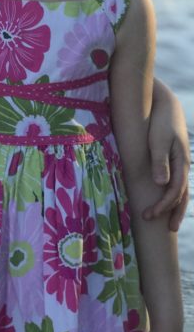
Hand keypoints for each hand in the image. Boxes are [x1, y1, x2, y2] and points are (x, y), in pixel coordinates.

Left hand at [143, 79, 190, 230]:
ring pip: (181, 189)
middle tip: (166, 229)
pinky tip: (167, 198)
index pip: (174, 192)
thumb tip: (161, 185)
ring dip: (175, 205)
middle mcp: (183, 165)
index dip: (163, 206)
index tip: (149, 216)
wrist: (165, 103)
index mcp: (181, 163)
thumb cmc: (159, 120)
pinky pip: (176, 181)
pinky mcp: (174, 157)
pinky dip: (173, 193)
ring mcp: (180, 161)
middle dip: (173, 212)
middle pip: (181, 194)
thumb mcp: (158, 139)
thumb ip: (159, 161)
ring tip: (169, 220)